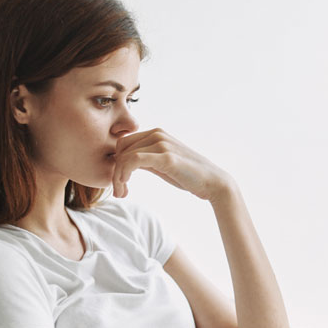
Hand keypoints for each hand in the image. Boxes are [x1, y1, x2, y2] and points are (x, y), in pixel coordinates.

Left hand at [111, 128, 234, 200]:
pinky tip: (125, 187)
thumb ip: (145, 160)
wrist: (212, 182)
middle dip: (114, 172)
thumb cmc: (188, 175)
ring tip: (121, 193)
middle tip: (118, 192)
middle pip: (121, 149)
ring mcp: (162, 144)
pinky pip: (134, 160)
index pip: (123, 143)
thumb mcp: (162, 165)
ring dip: (117, 177)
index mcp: (156, 134)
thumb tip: (124, 163)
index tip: (119, 183)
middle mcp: (157, 134)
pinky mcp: (166, 157)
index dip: (116, 163)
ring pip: (125, 156)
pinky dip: (124, 173)